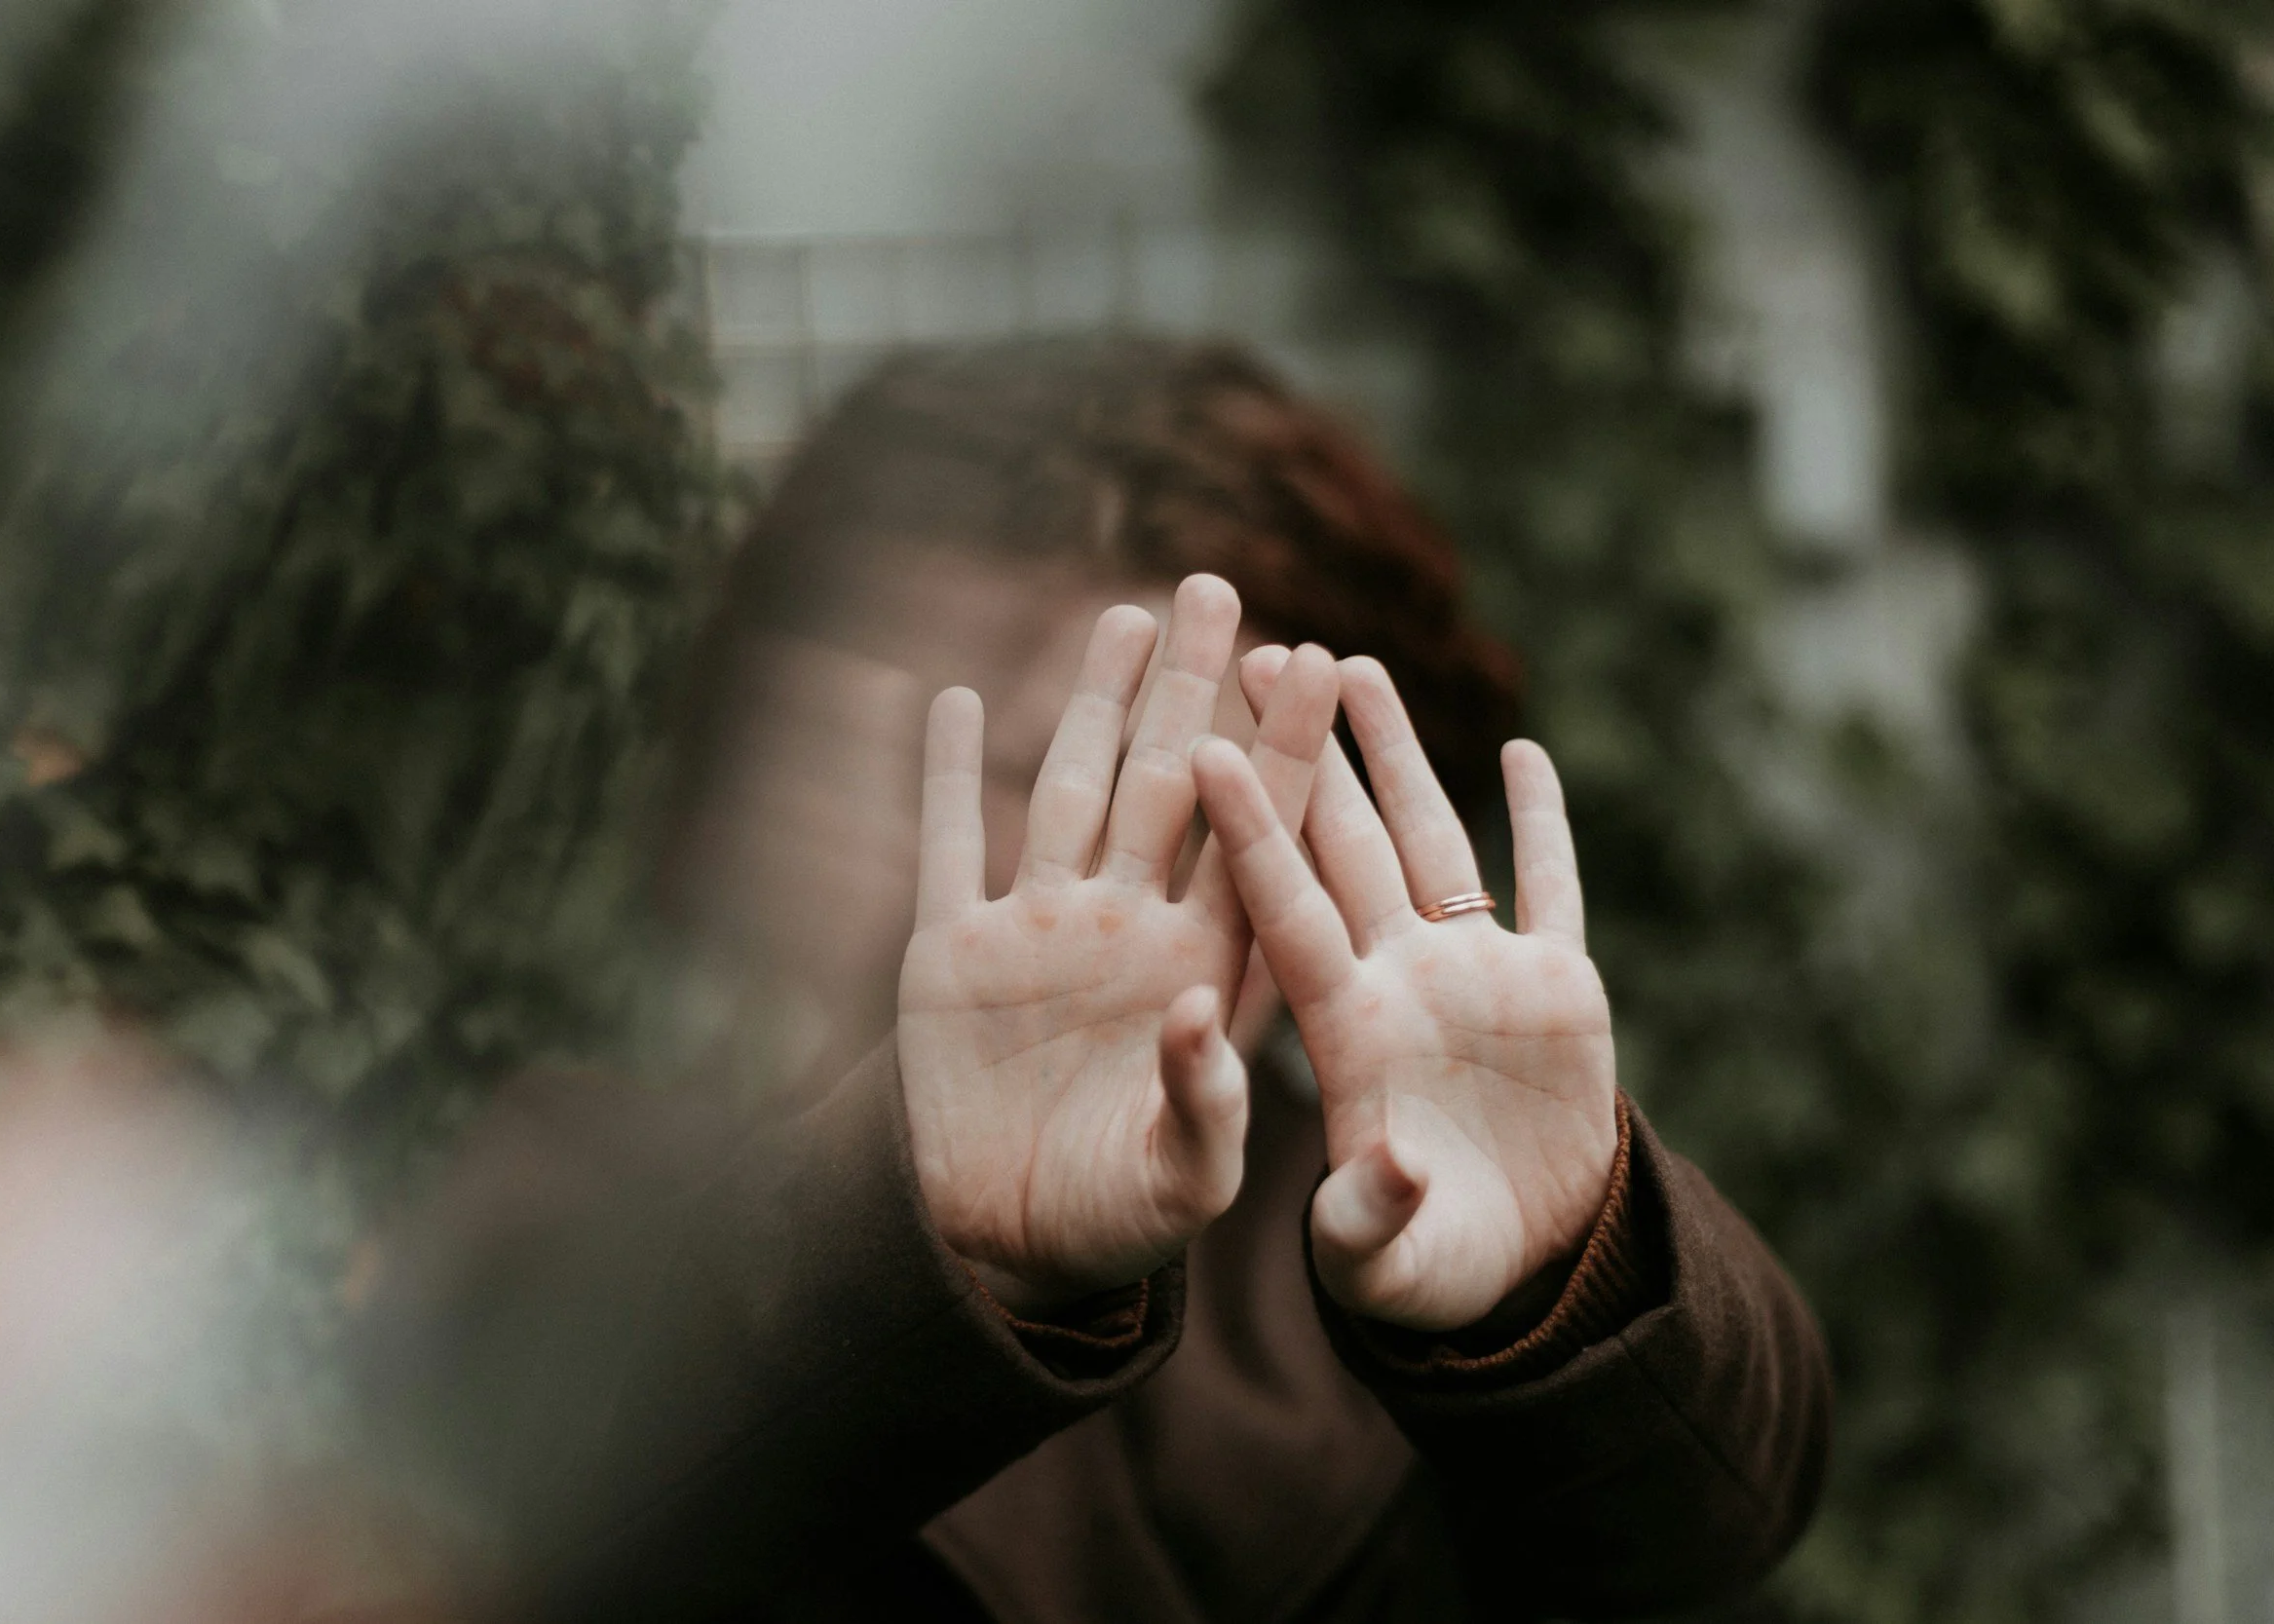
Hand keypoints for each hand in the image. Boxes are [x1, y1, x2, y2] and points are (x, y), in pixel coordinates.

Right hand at [897, 576, 1339, 1313]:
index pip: (1257, 840)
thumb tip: (1202, 1014)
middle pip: (1171, 786)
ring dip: (1095, 705)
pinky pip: (950, 846)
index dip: (1286, 752)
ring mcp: (1041, 933)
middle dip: (1195, 689)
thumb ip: (1207, 1105)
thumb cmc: (1122, 1225)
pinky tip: (960, 700)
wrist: (1009, 1251)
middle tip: (1221, 589)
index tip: (1324, 663)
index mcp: (1204, 971)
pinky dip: (949, 776)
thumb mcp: (1184, 1182)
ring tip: (1127, 615)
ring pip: (1073, 790)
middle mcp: (1130, 930)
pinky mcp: (952, 955)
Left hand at [1194, 656, 1617, 1331]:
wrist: (1517, 1270)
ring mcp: (1476, 977)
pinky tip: (1523, 753)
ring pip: (1431, 838)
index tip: (1206, 747)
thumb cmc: (1423, 1273)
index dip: (1251, 831)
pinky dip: (1543, 823)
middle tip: (1261, 650)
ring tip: (1357, 665)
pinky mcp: (1557, 990)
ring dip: (1397, 754)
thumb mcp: (1381, 1264)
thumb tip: (1389, 1165)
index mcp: (1345, 1031)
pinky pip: (1551, 887)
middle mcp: (1400, 981)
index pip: (1285, 910)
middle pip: (1343, 843)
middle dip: (1308, 749)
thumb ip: (1369, 1218)